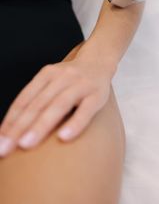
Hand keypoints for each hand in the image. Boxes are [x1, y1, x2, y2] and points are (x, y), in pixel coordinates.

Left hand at [0, 40, 116, 156]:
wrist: (98, 61)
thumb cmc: (71, 79)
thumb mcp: (52, 81)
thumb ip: (37, 98)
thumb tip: (12, 128)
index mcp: (47, 74)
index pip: (25, 99)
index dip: (11, 120)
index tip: (0, 141)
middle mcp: (62, 77)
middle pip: (38, 104)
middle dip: (20, 127)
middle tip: (5, 148)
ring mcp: (80, 85)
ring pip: (58, 105)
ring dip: (41, 125)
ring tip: (26, 144)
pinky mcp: (97, 95)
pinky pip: (86, 110)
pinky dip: (75, 123)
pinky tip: (64, 137)